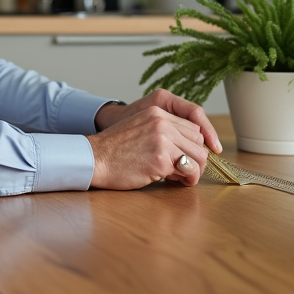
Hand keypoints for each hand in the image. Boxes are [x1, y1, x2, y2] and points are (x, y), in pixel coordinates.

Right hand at [87, 90, 220, 189]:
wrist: (94, 159)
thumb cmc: (114, 150)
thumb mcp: (138, 128)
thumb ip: (160, 132)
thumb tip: (185, 150)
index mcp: (157, 112)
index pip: (192, 127)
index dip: (194, 145)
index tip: (190, 157)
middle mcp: (162, 123)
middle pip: (198, 141)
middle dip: (196, 158)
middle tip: (186, 171)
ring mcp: (163, 140)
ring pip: (198, 156)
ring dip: (194, 170)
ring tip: (182, 178)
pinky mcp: (161, 158)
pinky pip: (187, 170)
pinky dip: (184, 179)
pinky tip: (172, 180)